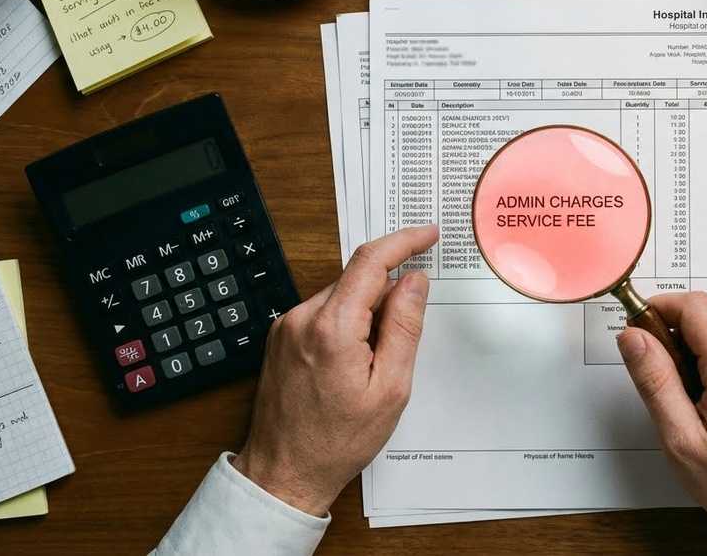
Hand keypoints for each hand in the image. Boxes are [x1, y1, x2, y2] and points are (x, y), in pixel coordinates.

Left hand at [232, 224, 438, 515]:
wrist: (284, 472)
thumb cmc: (338, 440)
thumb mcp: (391, 387)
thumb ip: (405, 326)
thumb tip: (415, 281)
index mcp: (332, 328)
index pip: (371, 262)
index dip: (404, 241)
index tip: (427, 234)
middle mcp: (302, 318)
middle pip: (357, 280)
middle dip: (388, 295)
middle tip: (402, 339)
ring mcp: (286, 326)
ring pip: (341, 297)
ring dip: (366, 314)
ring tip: (371, 366)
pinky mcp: (279, 336)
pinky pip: (323, 313)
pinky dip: (346, 324)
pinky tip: (352, 364)